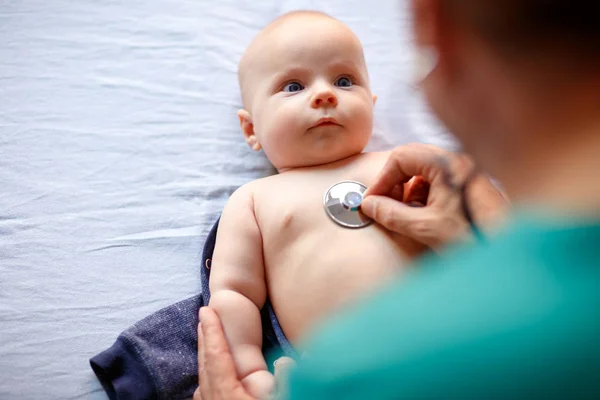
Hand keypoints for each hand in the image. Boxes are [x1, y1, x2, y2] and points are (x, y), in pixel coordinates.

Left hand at [194, 307, 296, 399]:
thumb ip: (284, 381)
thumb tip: (286, 361)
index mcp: (227, 393)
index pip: (216, 354)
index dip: (212, 330)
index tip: (206, 310)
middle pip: (205, 363)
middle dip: (206, 338)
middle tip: (204, 318)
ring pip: (203, 379)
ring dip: (205, 357)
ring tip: (207, 343)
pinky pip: (205, 394)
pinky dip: (207, 379)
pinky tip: (211, 380)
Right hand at [361, 144, 507, 249]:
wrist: (513, 252)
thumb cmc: (478, 237)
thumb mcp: (427, 228)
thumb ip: (392, 215)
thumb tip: (369, 205)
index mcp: (447, 163)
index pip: (401, 157)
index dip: (382, 180)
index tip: (372, 200)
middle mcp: (457, 162)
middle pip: (412, 162)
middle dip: (394, 185)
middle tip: (384, 206)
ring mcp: (464, 173)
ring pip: (424, 173)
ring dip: (408, 193)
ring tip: (407, 216)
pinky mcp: (469, 187)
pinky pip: (437, 183)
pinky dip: (424, 198)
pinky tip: (425, 218)